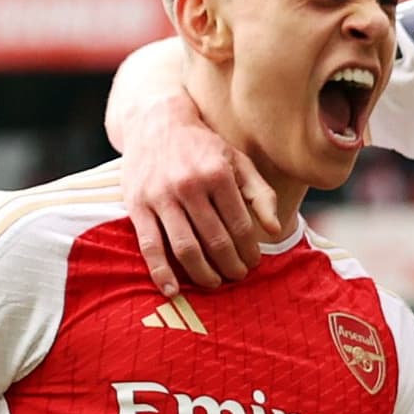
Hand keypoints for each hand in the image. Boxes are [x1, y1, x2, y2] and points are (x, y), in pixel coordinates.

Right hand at [124, 97, 266, 295]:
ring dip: (203, 274)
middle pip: (215, 241)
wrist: (155, 122)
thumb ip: (259, 193)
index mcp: (217, 174)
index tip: (253, 263)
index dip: (249, 251)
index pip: (240, 226)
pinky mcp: (138, 206)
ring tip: (215, 283)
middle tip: (238, 276)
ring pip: (186, 248)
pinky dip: (161, 273)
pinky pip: (150, 246)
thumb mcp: (237, 160)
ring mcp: (161, 197)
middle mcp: (189, 186)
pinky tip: (173, 291)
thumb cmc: (201, 146)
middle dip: (231, 266)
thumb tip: (276, 229)